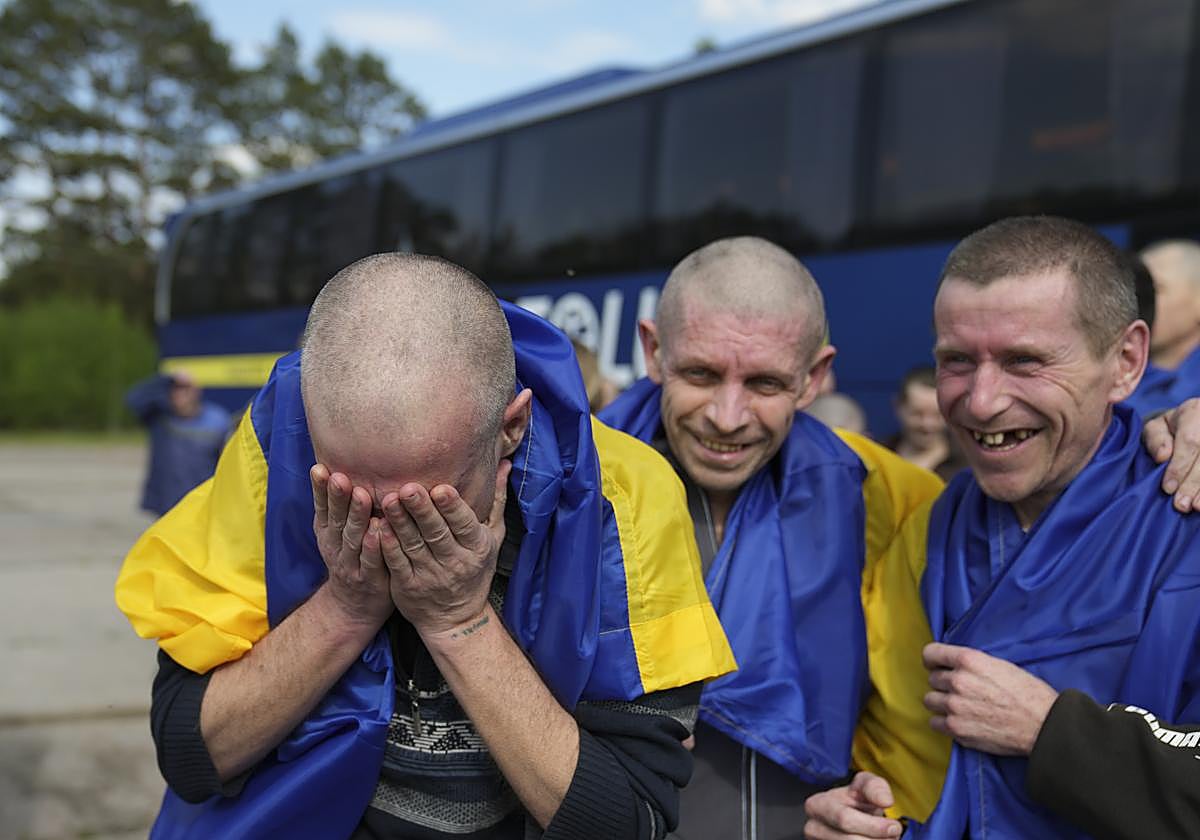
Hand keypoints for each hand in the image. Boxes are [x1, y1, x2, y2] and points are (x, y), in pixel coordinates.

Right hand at [309, 465, 393, 628]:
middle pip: (337, 519)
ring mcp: (350, 564)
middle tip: (340, 477)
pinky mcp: (369, 579)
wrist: (353, 607)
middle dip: (338, 497)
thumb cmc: (351, 558)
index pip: (322, 507)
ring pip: (353, 538)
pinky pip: (371, 561)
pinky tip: (378, 530)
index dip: (320, 489)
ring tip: (361, 495)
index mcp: (327, 531)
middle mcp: (335, 546)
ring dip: (356, 516)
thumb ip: (339, 505)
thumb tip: (338, 466)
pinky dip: (373, 546)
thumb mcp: (336, 533)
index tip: (319, 468)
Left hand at [379, 460, 510, 637]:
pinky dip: (387, 545)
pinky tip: (378, 527)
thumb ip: (496, 500)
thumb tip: (505, 464)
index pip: (464, 525)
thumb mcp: (494, 537)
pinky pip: (396, 563)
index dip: (453, 508)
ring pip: (413, 545)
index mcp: (477, 547)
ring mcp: (430, 575)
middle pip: (436, 533)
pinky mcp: (407, 586)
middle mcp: (454, 562)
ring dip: (400, 522)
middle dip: (422, 510)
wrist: (456, 619)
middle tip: (408, 488)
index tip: (441, 488)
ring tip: (388, 499)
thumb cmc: (476, 570)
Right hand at [805, 772, 901, 838]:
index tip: (894, 826)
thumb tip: (885, 801)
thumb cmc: (856, 800)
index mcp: (816, 805)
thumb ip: (875, 787)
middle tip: (894, 835)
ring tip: (887, 839)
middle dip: (878, 839)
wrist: (850, 816)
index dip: (874, 826)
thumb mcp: (865, 785)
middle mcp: (813, 828)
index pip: (845, 819)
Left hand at [922, 643, 1057, 755]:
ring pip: (930, 700)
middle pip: (932, 679)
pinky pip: (935, 723)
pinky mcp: (956, 729)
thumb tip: (954, 666)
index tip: (936, 666)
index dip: (932, 660)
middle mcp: (958, 681)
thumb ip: (973, 664)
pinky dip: (943, 722)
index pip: (930, 653)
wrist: (1044, 725)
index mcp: (969, 661)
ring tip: (958, 706)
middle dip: (943, 683)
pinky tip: (959, 721)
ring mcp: (955, 707)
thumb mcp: (1000, 665)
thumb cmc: (1029, 694)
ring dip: (941, 703)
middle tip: (960, 690)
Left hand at [1143, 398, 1199, 511]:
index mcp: (1194, 412)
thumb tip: (1163, 457)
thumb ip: (1156, 439)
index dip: (1180, 467)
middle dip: (1194, 483)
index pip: (1190, 442)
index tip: (1168, 488)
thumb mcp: (1157, 427)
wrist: (1196, 420)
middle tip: (1182, 505)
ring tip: (1197, 507)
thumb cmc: (1173, 428)